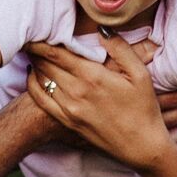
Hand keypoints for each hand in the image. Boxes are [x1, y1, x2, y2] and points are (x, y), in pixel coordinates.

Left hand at [25, 36, 172, 172]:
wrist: (141, 147)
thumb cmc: (143, 109)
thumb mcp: (140, 74)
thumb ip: (120, 48)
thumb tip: (102, 29)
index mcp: (92, 76)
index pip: (57, 53)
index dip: (42, 41)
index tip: (36, 30)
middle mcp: (76, 92)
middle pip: (45, 64)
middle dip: (36, 50)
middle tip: (32, 38)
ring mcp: (69, 109)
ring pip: (41, 80)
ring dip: (36, 64)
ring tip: (33, 53)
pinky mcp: (67, 122)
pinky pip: (41, 100)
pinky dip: (33, 85)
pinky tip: (34, 76)